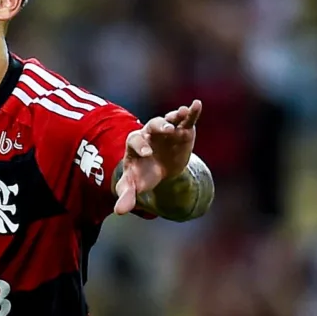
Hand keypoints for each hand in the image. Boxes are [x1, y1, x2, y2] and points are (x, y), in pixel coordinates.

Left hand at [113, 99, 200, 215]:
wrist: (159, 171)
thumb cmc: (143, 175)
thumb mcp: (134, 186)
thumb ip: (127, 196)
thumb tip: (119, 212)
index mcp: (135, 143)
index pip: (135, 140)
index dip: (141, 145)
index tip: (148, 154)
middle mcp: (150, 132)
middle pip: (153, 124)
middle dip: (160, 126)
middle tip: (167, 130)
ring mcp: (167, 130)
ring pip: (170, 119)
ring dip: (176, 115)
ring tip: (183, 112)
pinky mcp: (182, 130)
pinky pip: (187, 119)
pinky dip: (191, 112)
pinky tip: (197, 104)